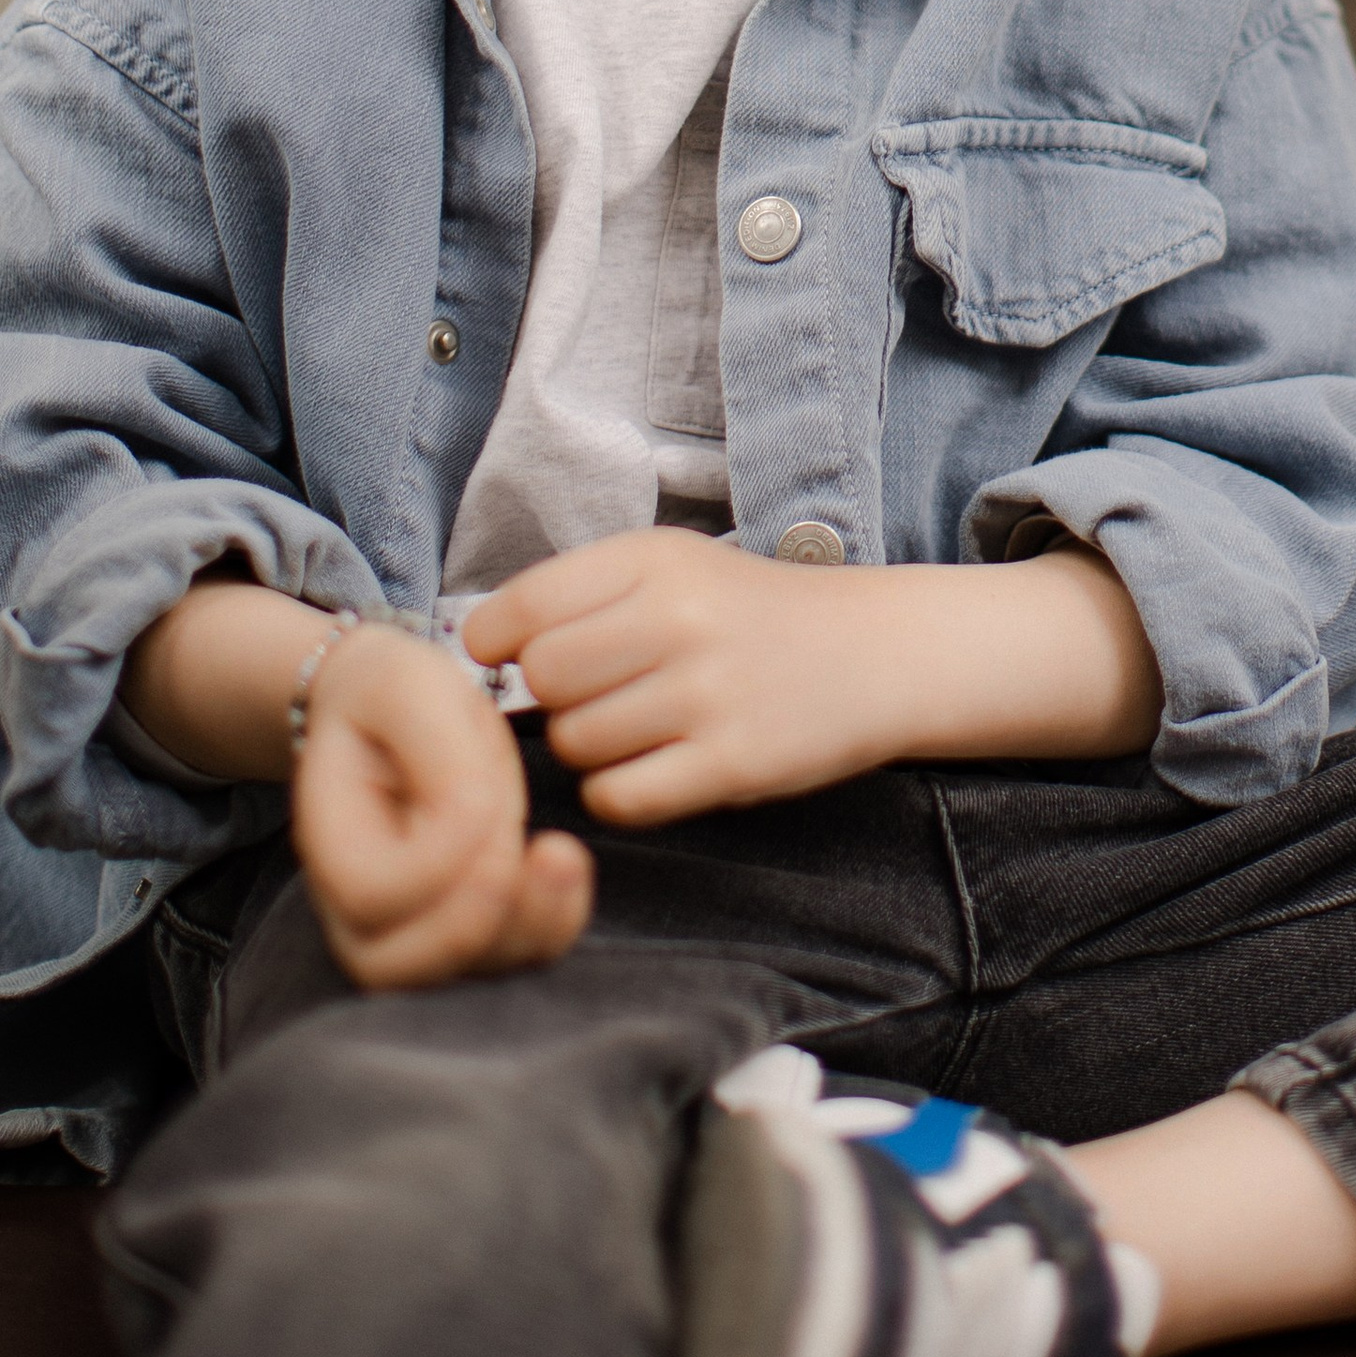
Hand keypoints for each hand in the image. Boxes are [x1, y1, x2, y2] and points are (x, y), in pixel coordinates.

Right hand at [290, 623, 594, 992]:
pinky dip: (548, 929)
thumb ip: (438, 748)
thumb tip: (477, 818)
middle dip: (481, 914)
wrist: (390, 712)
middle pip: (396, 965)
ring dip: (524, 928)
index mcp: (331, 834)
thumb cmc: (395, 695)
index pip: (371, 890)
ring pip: (454, 976)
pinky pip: (503, 962)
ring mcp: (402, 926)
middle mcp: (351, 902)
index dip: (438, 858)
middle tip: (536, 844)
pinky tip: (567, 868)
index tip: (483, 796)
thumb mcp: (410, 684)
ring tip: (564, 856)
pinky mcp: (459, 927)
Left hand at [462, 531, 1160, 829]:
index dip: (495, 644)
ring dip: (590, 748)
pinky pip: (621, 798)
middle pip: (543, 680)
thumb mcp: (674, 568)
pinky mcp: (733, 763)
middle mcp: (680, 618)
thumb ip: (582, 595)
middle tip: (590, 698)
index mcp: (655, 558)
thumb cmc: (752, 613)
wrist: (876, 653)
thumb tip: (479, 648)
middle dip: (551, 700)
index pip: (521, 607)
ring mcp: (708, 693)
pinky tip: (653, 769)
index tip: (508, 660)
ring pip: (578, 743)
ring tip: (636, 729)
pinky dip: (620, 794)